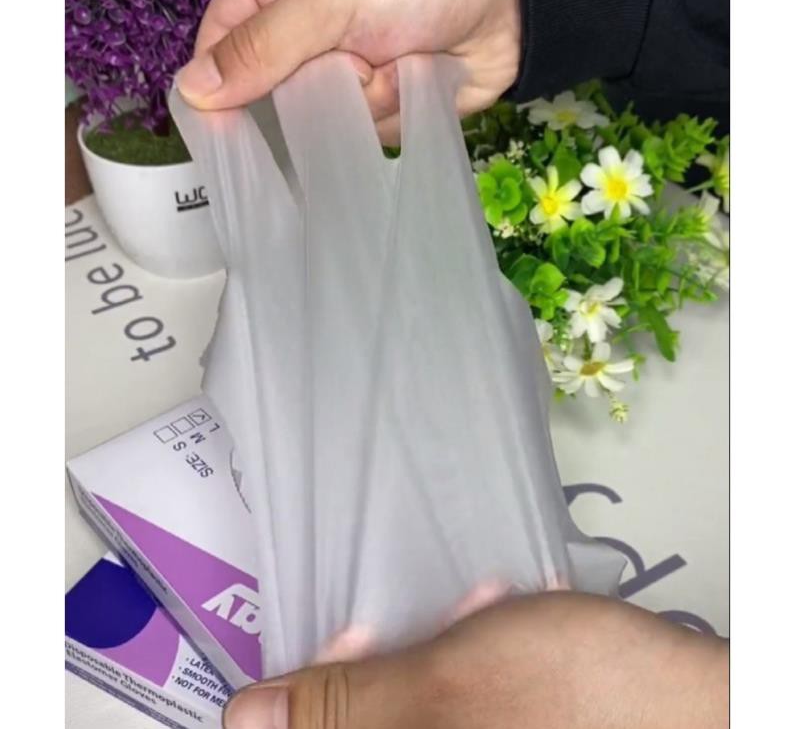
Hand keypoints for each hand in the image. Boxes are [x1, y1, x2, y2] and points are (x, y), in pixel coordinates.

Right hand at [176, 0, 520, 141]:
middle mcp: (312, 28)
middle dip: (311, 87)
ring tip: (397, 55)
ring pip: (325, 116)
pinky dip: (395, 106)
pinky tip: (417, 75)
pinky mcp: (389, 98)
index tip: (216, 126)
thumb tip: (194, 92)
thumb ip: (261, 46)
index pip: (225, 38)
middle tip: (348, 61)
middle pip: (275, 90)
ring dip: (363, 94)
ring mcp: (353, 67)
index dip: (217, 81)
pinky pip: (369, 128)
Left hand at [222, 592, 728, 728]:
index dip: (309, 690)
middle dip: (387, 655)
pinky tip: (505, 619)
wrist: (691, 707)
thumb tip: (247, 717)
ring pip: (413, 697)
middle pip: (364, 712)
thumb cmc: (579, 700)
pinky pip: (455, 697)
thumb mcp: (445, 692)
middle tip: (424, 618)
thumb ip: (342, 707)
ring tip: (486, 609)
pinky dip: (469, 653)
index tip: (347, 638)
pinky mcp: (496, 725)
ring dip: (435, 645)